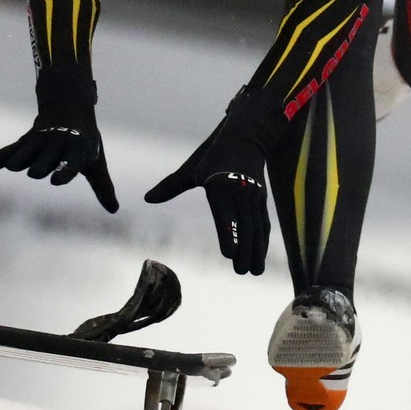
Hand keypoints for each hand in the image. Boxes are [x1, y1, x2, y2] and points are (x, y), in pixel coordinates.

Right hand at [0, 108, 118, 212]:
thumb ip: (102, 187)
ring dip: (21, 159)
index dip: (65, 171)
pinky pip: (12, 149)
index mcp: (78, 150)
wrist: (68, 108)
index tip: (56, 181)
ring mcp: (41, 141)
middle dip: (43, 165)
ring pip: (29, 151)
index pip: (71, 163)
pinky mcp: (26, 140)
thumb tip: (114, 210)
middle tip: (36, 172)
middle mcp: (58, 144)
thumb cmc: (84, 143)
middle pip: (47, 158)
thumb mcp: (96, 162)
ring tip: (12, 167)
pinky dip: (1, 156)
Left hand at [144, 124, 269, 275]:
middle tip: (240, 272)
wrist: (246, 137)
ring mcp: (253, 195)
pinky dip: (263, 240)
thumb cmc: (212, 155)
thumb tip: (148, 199)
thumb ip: (171, 186)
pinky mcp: (261, 198)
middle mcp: (239, 191)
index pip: (225, 215)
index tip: (229, 255)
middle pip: (244, 225)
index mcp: (219, 185)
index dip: (228, 235)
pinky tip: (260, 257)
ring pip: (256, 226)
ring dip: (256, 250)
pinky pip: (263, 222)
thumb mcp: (190, 169)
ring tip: (254, 271)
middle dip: (244, 250)